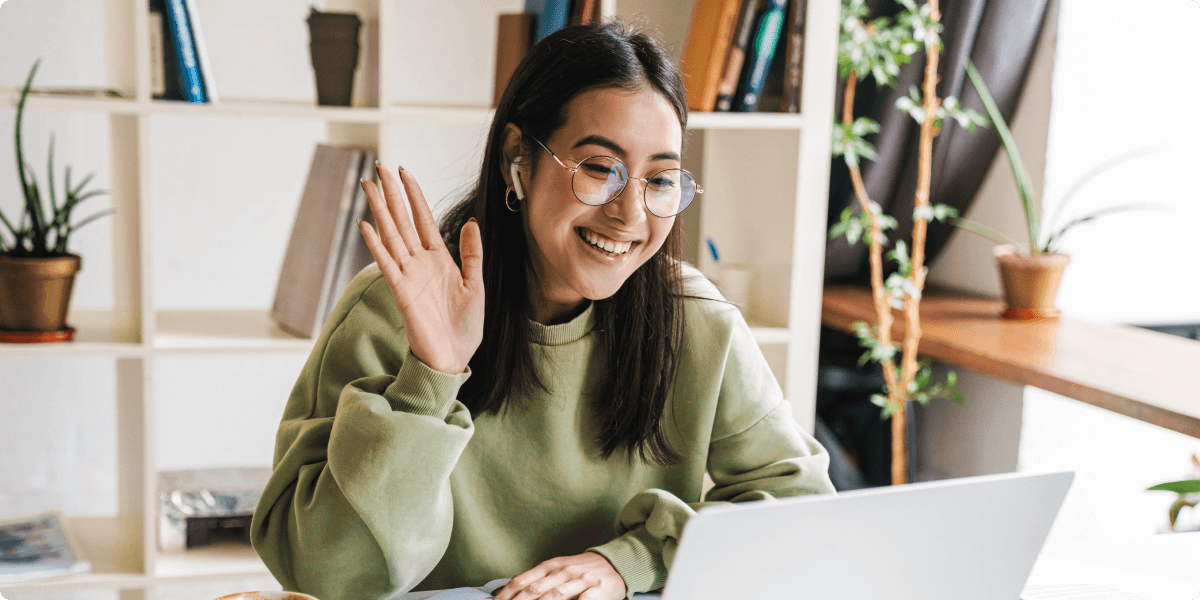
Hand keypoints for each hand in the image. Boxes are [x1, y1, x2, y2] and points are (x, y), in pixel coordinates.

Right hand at [358, 163, 483, 373]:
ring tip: (368, 186)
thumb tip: (472, 222)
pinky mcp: (401, 292)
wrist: (453, 358)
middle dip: (391, 193)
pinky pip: (386, 264)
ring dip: (379, 210)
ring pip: (391, 235)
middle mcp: (420, 263)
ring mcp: (408, 276)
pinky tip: (366, 225)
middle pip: (402, 220)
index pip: (423, 219)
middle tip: (379, 166)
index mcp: (439, 259)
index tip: (405, 171)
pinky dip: (376, 245)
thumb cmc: (464, 327)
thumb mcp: (475, 285)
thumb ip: (472, 254)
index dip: (415, 195)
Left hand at [492, 552, 626, 599]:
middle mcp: (563, 571)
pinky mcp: (598, 589)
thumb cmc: (581, 569)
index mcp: (550, 566)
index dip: (506, 594)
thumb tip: (510, 589)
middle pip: (535, 590)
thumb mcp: (558, 569)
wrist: (616, 563)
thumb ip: (537, 579)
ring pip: (556, 594)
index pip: (523, 580)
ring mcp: (581, 580)